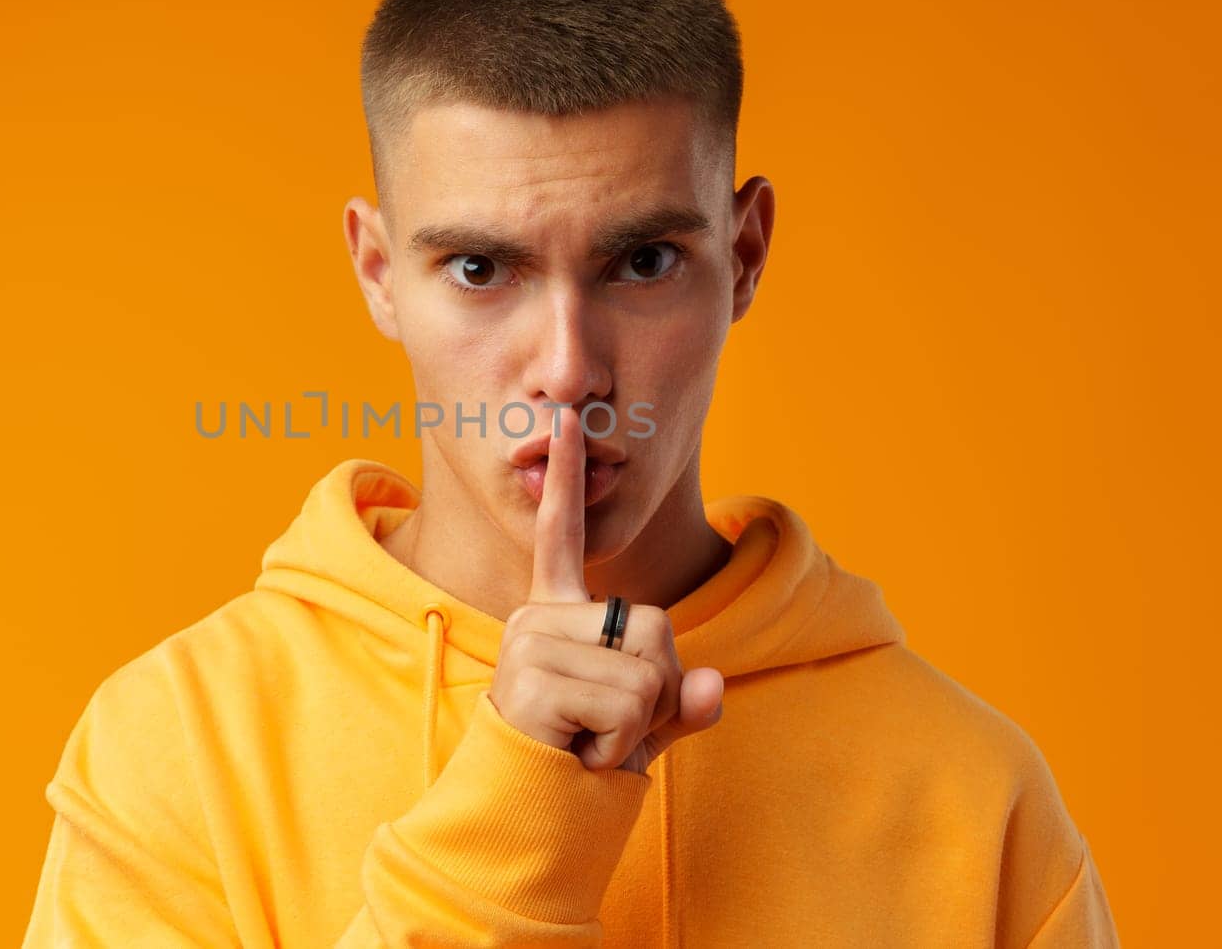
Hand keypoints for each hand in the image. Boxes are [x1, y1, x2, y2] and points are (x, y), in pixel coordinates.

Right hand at [488, 407, 724, 773]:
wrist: (532, 819)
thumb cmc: (584, 761)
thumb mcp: (644, 724)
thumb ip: (681, 701)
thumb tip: (710, 685)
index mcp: (557, 613)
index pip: (562, 534)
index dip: (567, 478)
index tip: (569, 420)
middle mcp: (536, 617)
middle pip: (654, 624)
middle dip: (657, 688)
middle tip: (607, 724)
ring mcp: (530, 646)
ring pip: (647, 670)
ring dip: (639, 721)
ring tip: (590, 739)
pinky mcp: (532, 683)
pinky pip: (629, 703)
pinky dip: (621, 742)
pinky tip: (580, 752)